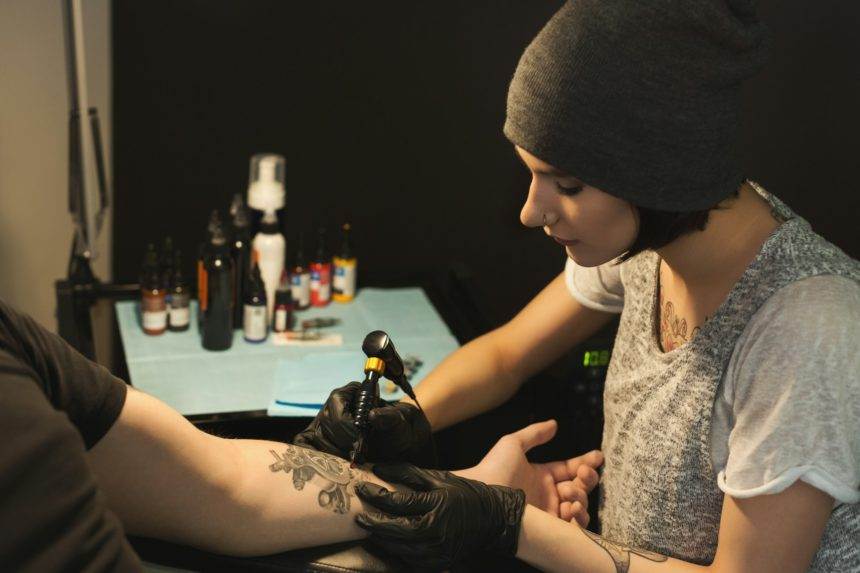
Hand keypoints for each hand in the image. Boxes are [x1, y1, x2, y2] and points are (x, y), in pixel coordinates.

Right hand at [293, 382, 435, 466]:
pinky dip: (314, 463)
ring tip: (352, 467)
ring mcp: (323, 428)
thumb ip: (390, 418)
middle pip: (323, 424)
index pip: (336, 401)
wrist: (403, 452)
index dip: (345, 423)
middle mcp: (333, 409)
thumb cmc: (402, 432)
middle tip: (359, 458)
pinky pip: (305, 451)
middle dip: (340, 444)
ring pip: (314, 441)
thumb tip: (373, 415)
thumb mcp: (403, 423)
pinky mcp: (317, 446)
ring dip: (333, 457)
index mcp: (351, 394)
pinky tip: (332, 473)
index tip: (359, 440)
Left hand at [355, 463, 524, 570]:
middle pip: (395, 528)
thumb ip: (408, 473)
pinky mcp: (439, 562)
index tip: (362, 488)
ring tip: (369, 529)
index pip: (398, 501)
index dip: (376, 495)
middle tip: (358, 516)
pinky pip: (410, 561)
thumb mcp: (439, 478)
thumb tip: (379, 467)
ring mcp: (438, 549)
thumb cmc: (466, 495)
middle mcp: (436, 529)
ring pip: (399, 548)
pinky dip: (395, 552)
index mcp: (436, 504)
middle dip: (373, 522)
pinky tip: (386, 544)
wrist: (494, 520)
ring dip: (381, 539)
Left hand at [458, 419, 602, 525]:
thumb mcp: (514, 444)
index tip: (598, 456)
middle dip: (586, 478)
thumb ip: (535, 434)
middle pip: (579, 486)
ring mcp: (549, 512)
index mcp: (541, 476)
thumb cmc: (495, 468)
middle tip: (583, 472)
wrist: (482, 494)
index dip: (585, 462)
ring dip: (581, 496)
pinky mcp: (549, 529)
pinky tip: (572, 507)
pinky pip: (573, 527)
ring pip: (579, 505)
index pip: (569, 468)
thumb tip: (554, 424)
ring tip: (570, 490)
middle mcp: (548, 495)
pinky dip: (579, 517)